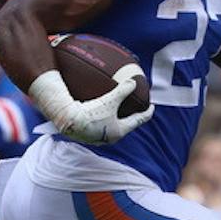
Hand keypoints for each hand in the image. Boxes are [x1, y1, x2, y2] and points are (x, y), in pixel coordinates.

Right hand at [29, 66, 154, 145]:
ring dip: (116, 119)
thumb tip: (133, 82)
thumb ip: (123, 90)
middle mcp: (110, 137)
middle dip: (131, 118)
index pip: (138, 121)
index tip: (151, 107)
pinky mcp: (87, 135)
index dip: (146, 113)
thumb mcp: (110, 100)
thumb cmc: (91, 113)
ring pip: (112, 127)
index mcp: (119, 131)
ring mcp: (98, 137)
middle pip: (126, 126)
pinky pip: (99, 125)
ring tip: (117, 111)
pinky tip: (98, 112)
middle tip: (136, 109)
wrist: (68, 122)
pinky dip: (104, 119)